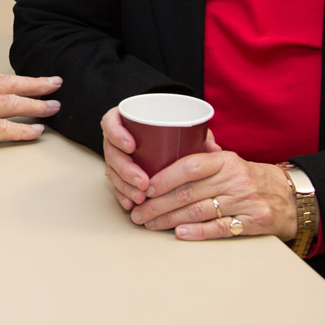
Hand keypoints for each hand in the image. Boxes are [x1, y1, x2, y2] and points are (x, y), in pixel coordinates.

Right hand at [0, 73, 61, 157]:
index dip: (18, 79)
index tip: (33, 80)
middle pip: (10, 84)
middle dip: (36, 84)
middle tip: (56, 84)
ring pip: (12, 103)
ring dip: (36, 105)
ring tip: (54, 107)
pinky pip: (3, 128)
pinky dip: (22, 129)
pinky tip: (36, 131)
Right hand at [100, 106, 222, 209]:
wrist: (164, 138)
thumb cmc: (172, 130)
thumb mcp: (183, 128)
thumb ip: (197, 134)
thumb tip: (213, 148)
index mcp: (125, 121)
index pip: (111, 123)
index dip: (117, 133)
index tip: (132, 145)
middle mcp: (116, 139)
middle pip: (112, 152)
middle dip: (126, 169)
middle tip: (144, 182)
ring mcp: (116, 157)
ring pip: (112, 172)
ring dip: (125, 186)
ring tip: (140, 197)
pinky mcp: (118, 174)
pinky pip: (115, 185)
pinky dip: (122, 195)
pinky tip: (130, 204)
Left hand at [128, 149, 296, 241]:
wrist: (289, 197)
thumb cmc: (250, 178)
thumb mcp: (230, 161)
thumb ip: (202, 156)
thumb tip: (167, 148)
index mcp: (225, 161)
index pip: (190, 166)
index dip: (164, 178)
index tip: (145, 187)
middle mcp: (234, 180)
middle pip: (188, 193)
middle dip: (157, 204)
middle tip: (138, 212)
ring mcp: (243, 202)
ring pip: (198, 212)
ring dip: (168, 220)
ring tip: (149, 224)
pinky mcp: (252, 222)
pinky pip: (219, 228)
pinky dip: (196, 232)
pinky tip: (178, 233)